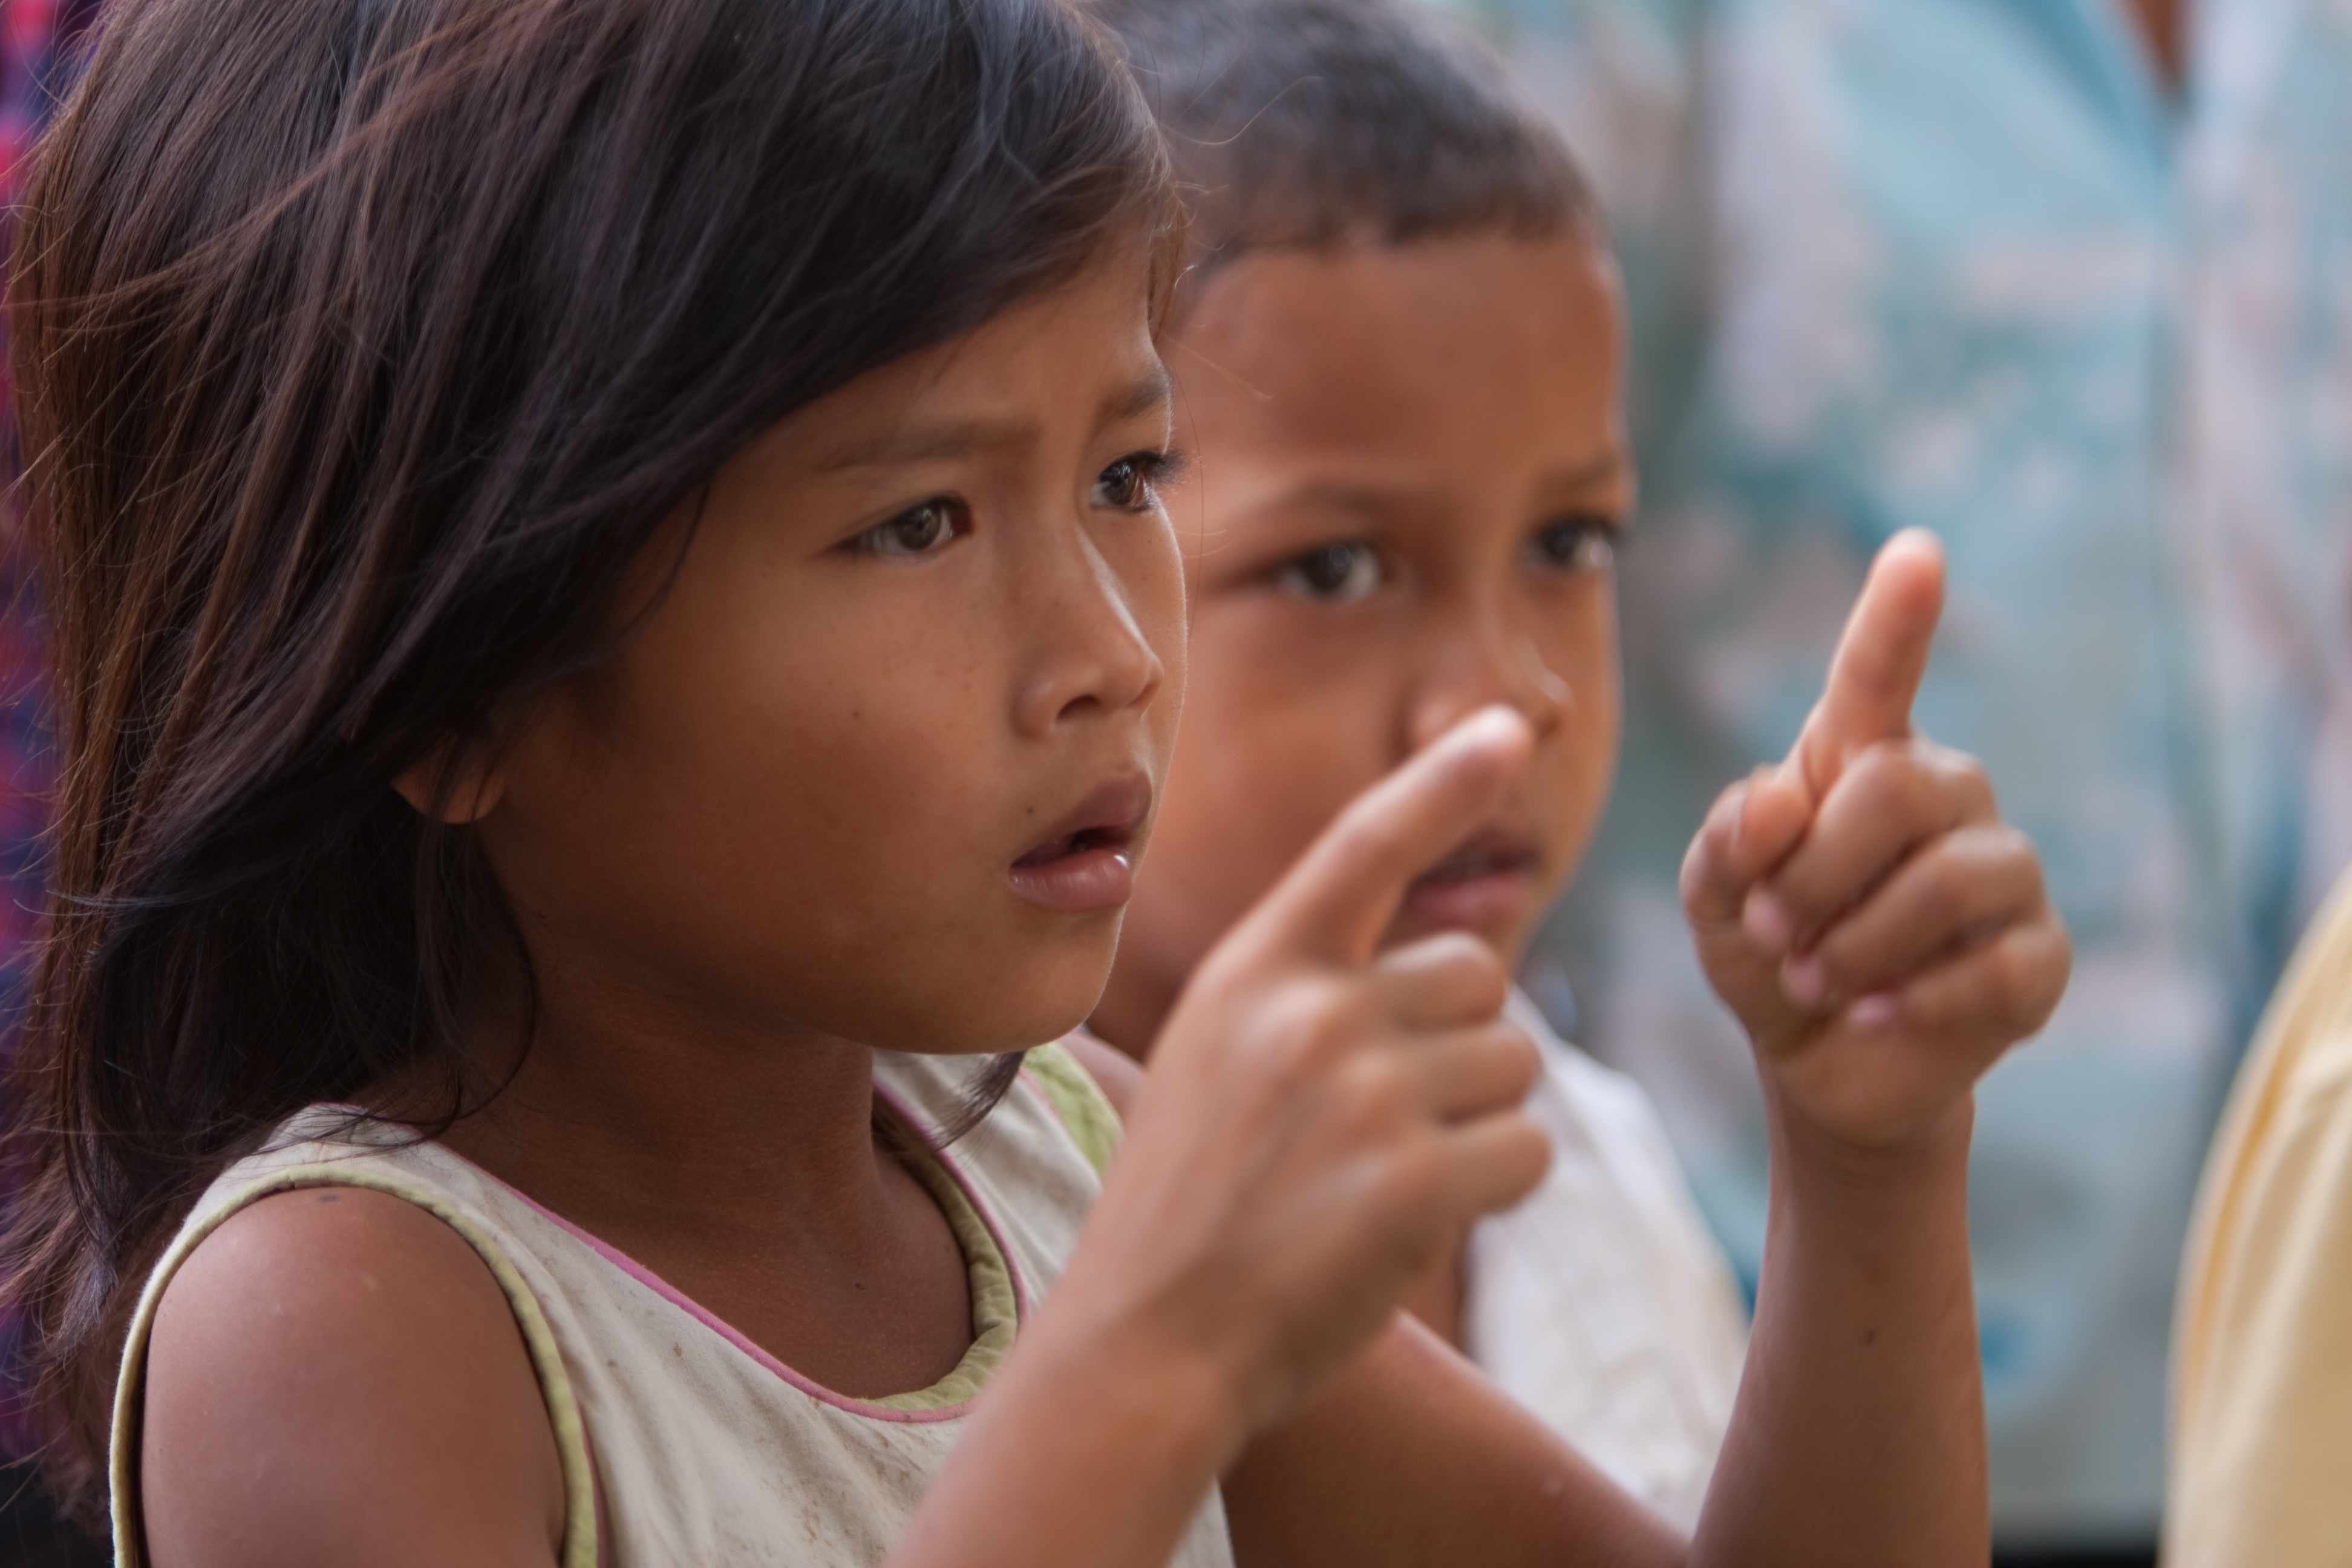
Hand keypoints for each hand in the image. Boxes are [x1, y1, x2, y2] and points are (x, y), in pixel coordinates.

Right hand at [1063, 706, 1550, 1447]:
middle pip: (1478, 978)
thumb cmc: (1189, 1208)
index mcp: (1253, 970)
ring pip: (1515, 1066)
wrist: (1145, 1344)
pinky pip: (1527, 1151)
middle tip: (1383, 1126)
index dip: (1442, 780)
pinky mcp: (1414, 1183)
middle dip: (1461, 1046)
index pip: (1364, 843)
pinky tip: (1412, 1226)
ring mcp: (1363, 1095)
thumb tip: (1458, 964)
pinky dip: (1496, 1190)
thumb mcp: (1214, 1059)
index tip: (1504, 725)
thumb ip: (1309, 995)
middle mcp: (1310, 1012)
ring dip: (1481, 1123)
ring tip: (1383, 1181)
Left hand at [1680, 529, 2069, 1153]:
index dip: (1898, 616)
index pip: (1880, 675)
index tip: (1915, 553)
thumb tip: (1778, 802)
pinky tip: (1876, 1013)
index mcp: (1863, 760)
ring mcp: (2006, 873)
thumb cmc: (1767, 952)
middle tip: (1774, 933)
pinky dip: (1915, 1000)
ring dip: (1854, 945)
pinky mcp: (2040, 956)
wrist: (1815, 1061)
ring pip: (1945, 881)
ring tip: (1813, 979)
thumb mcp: (1714, 898)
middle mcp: (1948, 796)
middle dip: (1814, 874)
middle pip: (1895, 789)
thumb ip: (1727, 841)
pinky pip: (1993, 966)